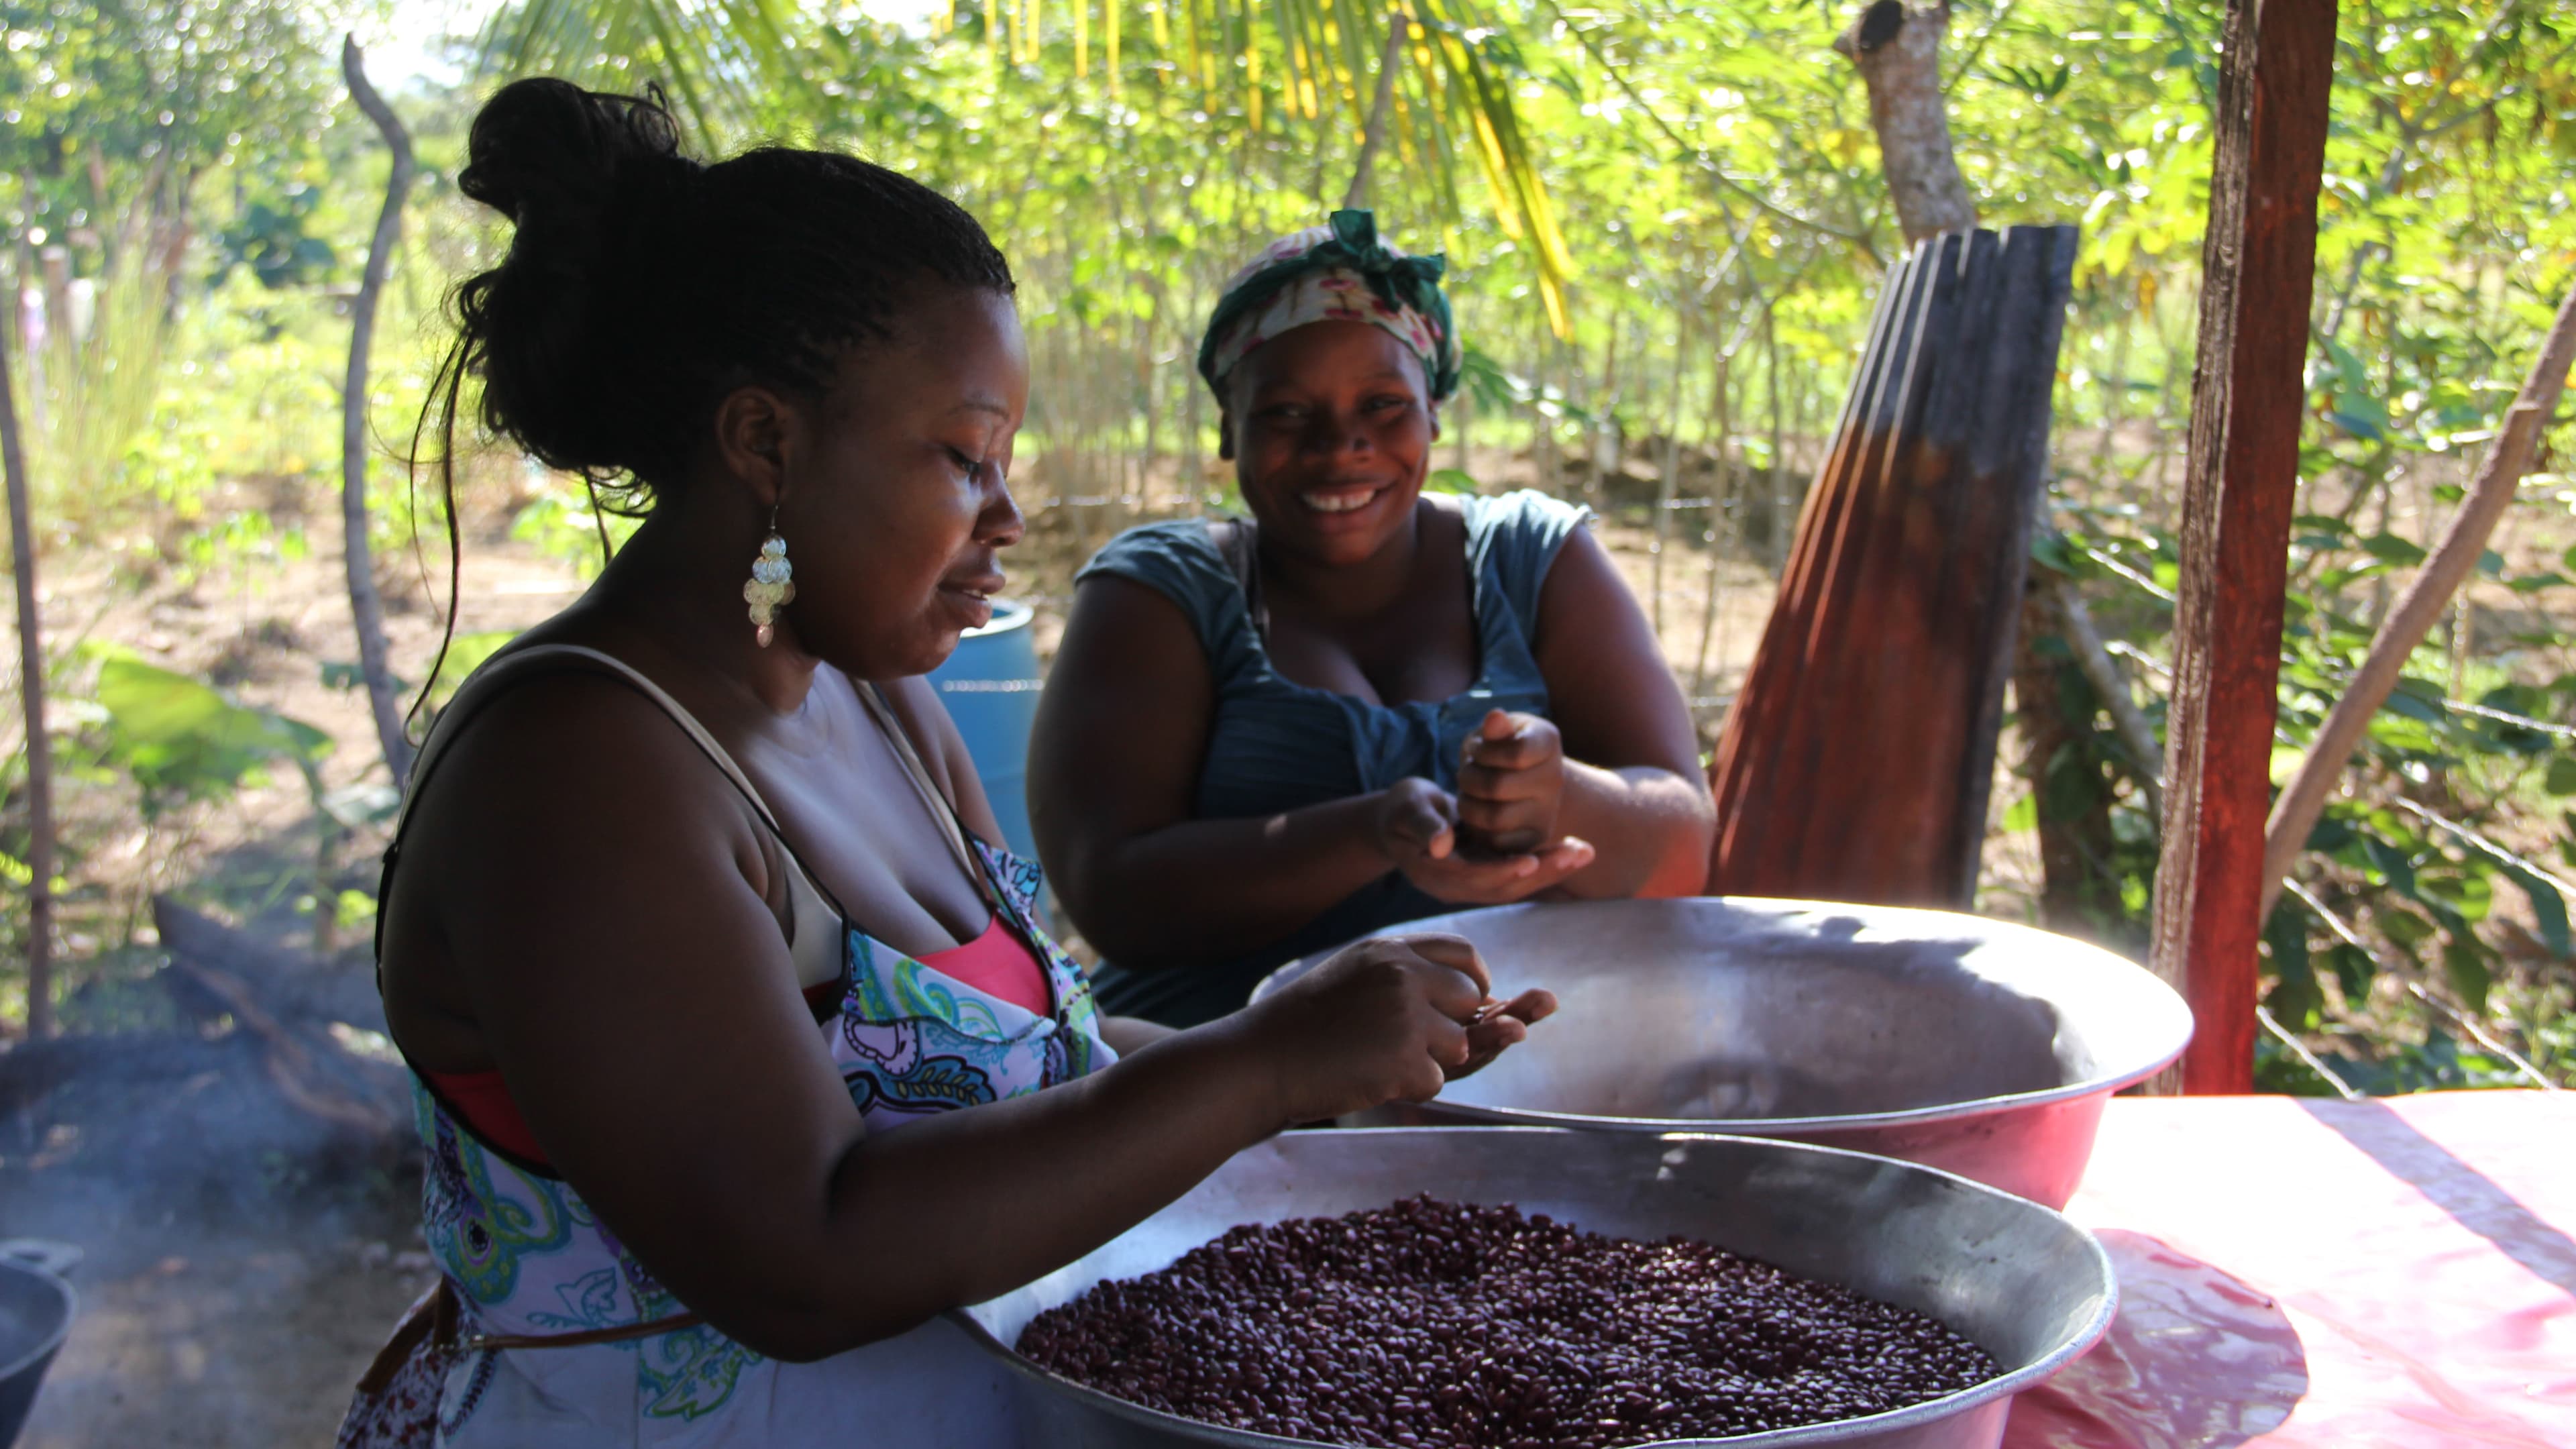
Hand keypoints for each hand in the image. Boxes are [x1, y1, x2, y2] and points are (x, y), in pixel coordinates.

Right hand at [1239, 933, 1538, 1124]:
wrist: (1256, 1062)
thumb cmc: (1305, 1029)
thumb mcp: (1357, 981)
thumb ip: (1413, 982)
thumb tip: (1507, 1011)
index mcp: (1389, 950)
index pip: (1464, 955)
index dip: (1475, 982)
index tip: (1466, 1004)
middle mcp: (1403, 973)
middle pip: (1471, 1000)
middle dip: (1454, 1025)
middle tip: (1400, 1041)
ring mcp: (1407, 1014)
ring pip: (1459, 1044)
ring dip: (1427, 1061)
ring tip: (1371, 1057)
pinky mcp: (1406, 1056)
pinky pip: (1436, 1080)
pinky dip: (1408, 1087)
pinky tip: (1366, 1076)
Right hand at [1369, 777, 1593, 905]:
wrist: (1401, 819)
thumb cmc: (1401, 808)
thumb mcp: (1406, 808)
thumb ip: (1423, 825)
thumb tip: (1440, 845)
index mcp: (1435, 875)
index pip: (1473, 877)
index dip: (1503, 870)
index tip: (1532, 860)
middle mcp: (1458, 888)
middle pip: (1504, 887)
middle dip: (1543, 873)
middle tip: (1578, 853)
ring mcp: (1474, 884)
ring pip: (1517, 884)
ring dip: (1552, 870)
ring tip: (1585, 851)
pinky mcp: (1488, 874)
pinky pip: (1520, 876)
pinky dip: (1546, 864)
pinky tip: (1574, 851)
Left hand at [1455, 710, 1565, 857]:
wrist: (1522, 779)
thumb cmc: (1499, 748)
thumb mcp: (1496, 732)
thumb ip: (1496, 729)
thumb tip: (1494, 717)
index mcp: (1548, 741)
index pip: (1513, 754)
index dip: (1483, 753)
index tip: (1476, 749)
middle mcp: (1555, 778)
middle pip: (1497, 787)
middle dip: (1468, 778)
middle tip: (1465, 772)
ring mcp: (1548, 811)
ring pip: (1493, 817)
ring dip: (1468, 804)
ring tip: (1468, 793)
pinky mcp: (1535, 839)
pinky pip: (1496, 841)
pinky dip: (1478, 828)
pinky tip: (1478, 812)